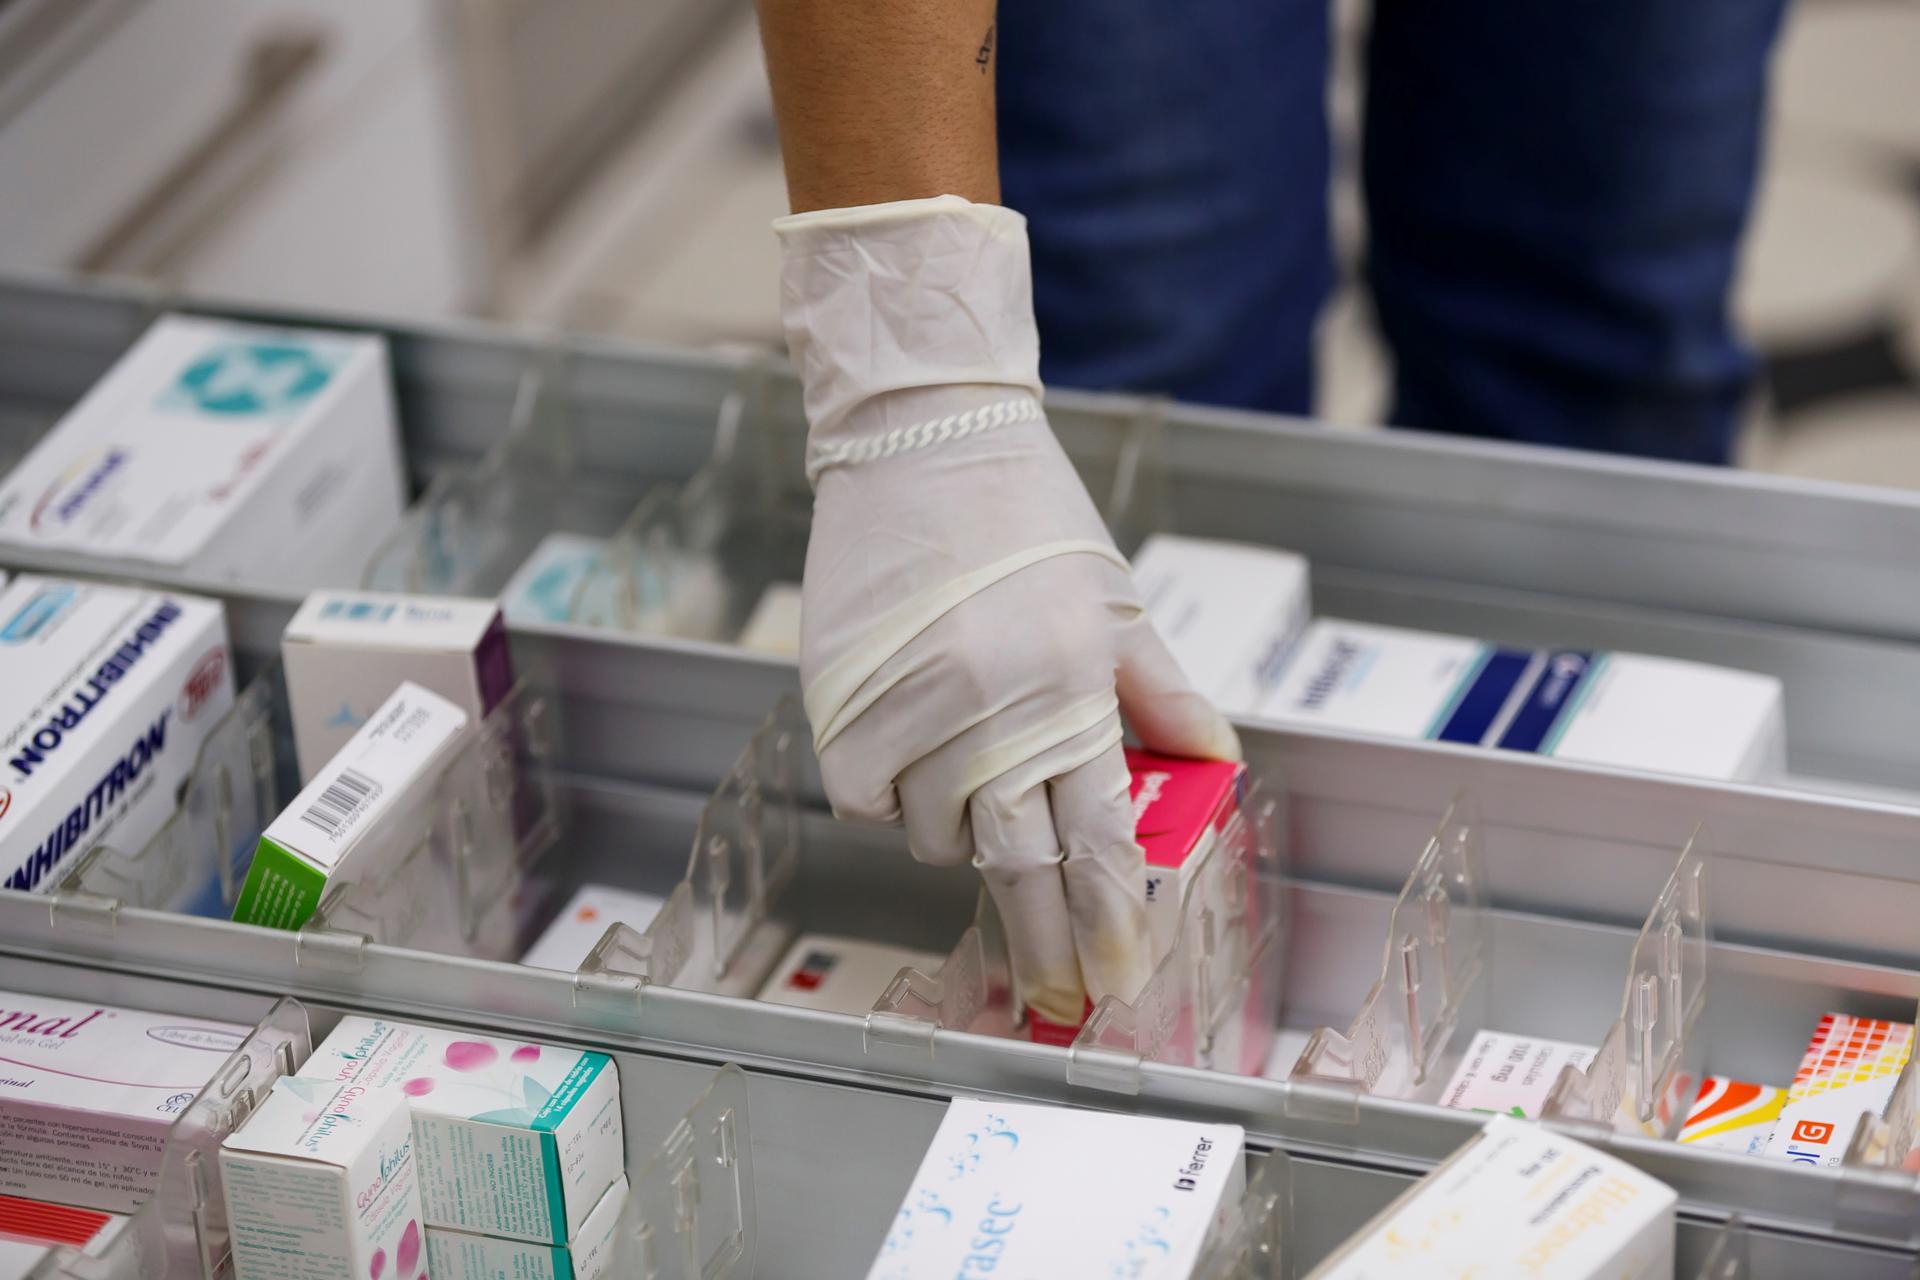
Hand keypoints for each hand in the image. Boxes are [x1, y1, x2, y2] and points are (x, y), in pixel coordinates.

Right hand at [777, 196, 1239, 1024]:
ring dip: (961, 828)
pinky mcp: (842, 695)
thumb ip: (1160, 692)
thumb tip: (1215, 761)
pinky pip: (862, 797)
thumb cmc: (1028, 515)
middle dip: (1040, 939)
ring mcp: (912, 704)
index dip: (1107, 918)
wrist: (921, 438)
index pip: (1099, 835)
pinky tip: (910, 751)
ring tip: (973, 767)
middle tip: (1050, 992)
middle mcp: (994, 705)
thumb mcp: (1113, 599)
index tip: (1112, 978)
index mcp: (1072, 685)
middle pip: (1018, 863)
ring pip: (936, 833)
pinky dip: (888, 794)